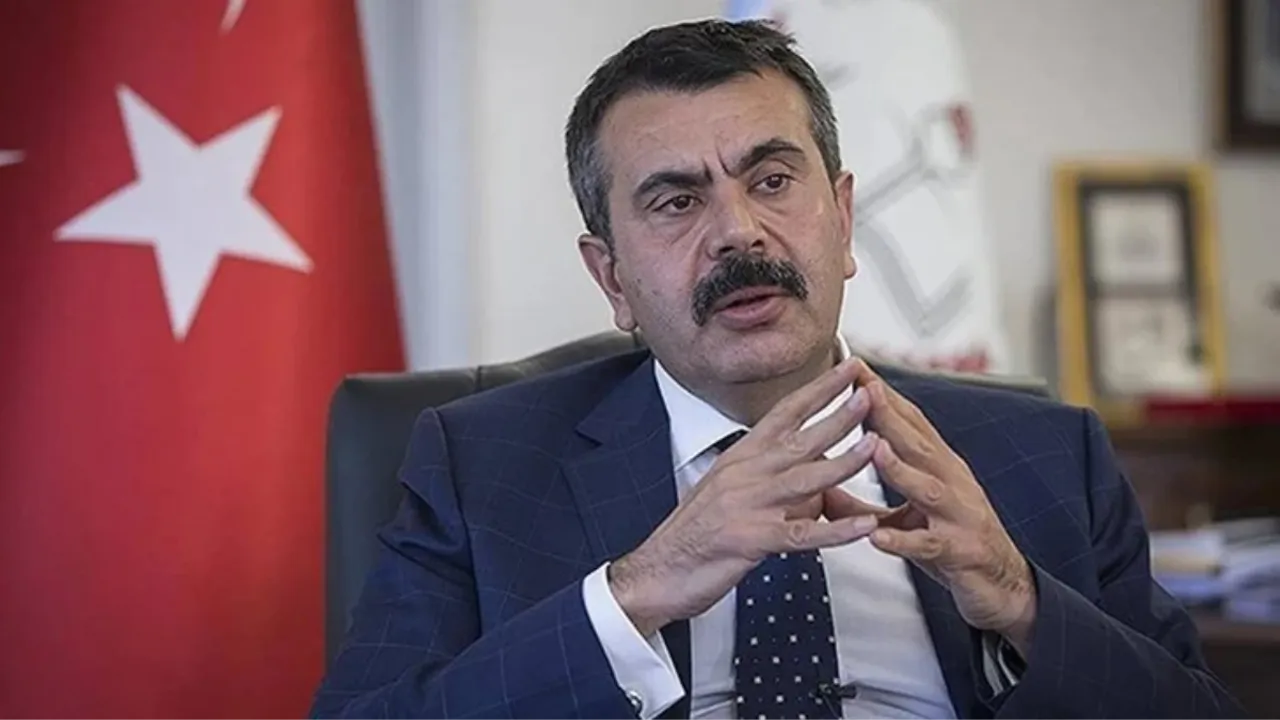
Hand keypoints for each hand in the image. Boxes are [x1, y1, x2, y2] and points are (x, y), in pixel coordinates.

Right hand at [607, 356, 890, 637]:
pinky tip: (862, 525)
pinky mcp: (750, 540)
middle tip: (871, 392)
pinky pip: (801, 534)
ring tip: (877, 445)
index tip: (847, 369)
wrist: (657, 572)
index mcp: (740, 458)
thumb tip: (811, 482)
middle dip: (839, 414)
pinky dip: (836, 531)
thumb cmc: (694, 536)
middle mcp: (744, 474)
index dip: (818, 390)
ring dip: (844, 461)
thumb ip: (771, 481)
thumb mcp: (730, 495)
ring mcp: (747, 506)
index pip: (784, 414)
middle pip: (800, 437)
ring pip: (805, 479)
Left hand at [847, 362, 1037, 656]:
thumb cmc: (952, 542)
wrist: (1005, 587)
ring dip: (900, 469)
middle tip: (865, 387)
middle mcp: (953, 484)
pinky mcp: (960, 553)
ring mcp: (959, 517)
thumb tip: (818, 487)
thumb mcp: (906, 517)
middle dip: (892, 416)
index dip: (884, 396)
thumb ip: (863, 503)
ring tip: (873, 450)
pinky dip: (903, 540)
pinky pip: (929, 545)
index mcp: (940, 469)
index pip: (911, 424)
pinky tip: (877, 538)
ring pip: (928, 489)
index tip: (857, 368)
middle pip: (920, 444)